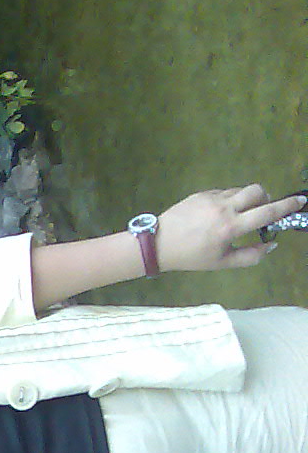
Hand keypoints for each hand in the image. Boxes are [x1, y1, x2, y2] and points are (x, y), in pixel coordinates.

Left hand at [156, 185, 306, 272]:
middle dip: (266, 198)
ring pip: (241, 190)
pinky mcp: (201, 194)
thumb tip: (271, 244)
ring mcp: (211, 198)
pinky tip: (217, 215)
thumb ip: (251, 256)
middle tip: (260, 211)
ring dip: (246, 199)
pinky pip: (224, 192)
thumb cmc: (191, 256)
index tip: (299, 200)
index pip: (267, 212)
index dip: (287, 206)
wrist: (159, 243)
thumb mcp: (222, 263)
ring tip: (236, 216)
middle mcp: (224, 209)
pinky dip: (229, 200)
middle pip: (258, 191)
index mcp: (231, 227)